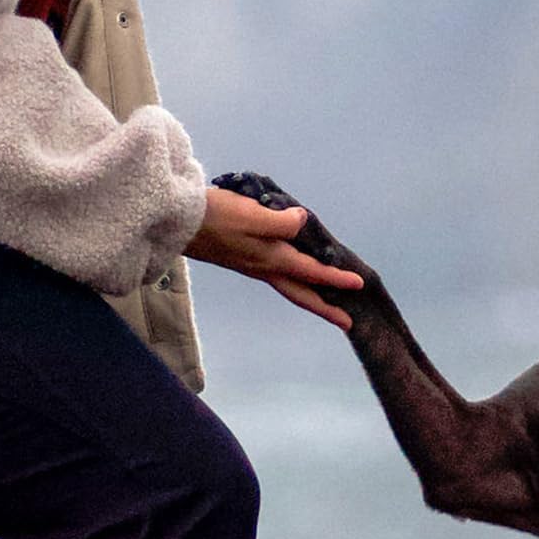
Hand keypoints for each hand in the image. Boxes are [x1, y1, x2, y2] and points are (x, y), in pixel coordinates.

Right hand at [184, 187, 363, 328]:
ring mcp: (254, 266)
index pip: (312, 271)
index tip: (359, 284)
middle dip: (326, 309)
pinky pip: (279, 276)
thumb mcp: (250, 214)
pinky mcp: (244, 260)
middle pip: (302, 294)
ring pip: (290, 287)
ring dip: (312, 297)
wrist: (178, 223)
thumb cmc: (214, 216)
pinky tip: (297, 274)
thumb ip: (281, 221)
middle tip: (347, 323)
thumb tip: (302, 221)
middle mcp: (265, 267)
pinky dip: (295, 281)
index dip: (337, 278)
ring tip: (329, 302)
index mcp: (271, 258)